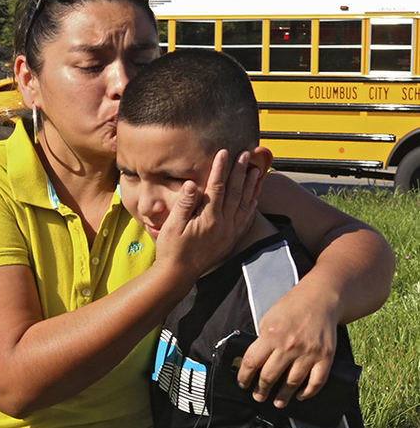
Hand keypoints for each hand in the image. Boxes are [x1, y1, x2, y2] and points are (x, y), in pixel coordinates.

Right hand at [155, 150, 259, 277]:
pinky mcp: (231, 239)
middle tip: (245, 154)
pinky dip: (252, 205)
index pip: (217, 188)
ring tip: (255, 170)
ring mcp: (230, 233)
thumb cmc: (172, 249)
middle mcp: (224, 225)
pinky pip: (247, 219)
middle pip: (235, 193)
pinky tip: (254, 196)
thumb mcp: (172, 225)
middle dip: (240, 171)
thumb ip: (184, 204)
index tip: (223, 153)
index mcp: (209, 220)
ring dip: (251, 186)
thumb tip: (192, 183)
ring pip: (245, 204)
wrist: (179, 274)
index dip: (220, 168)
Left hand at [236, 284, 336, 407]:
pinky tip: (300, 396)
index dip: (244, 376)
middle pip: (269, 376)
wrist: (320, 299)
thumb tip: (252, 361)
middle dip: (261, 390)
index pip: (251, 362)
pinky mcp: (325, 357)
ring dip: (283, 396)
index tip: (242, 383)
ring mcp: (309, 352)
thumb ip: (261, 339)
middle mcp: (289, 345)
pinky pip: (316, 382)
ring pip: (292, 383)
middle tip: (258, 397)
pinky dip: (308, 392)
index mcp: (271, 335)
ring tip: (278, 403)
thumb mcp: (268, 319)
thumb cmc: (291, 308)